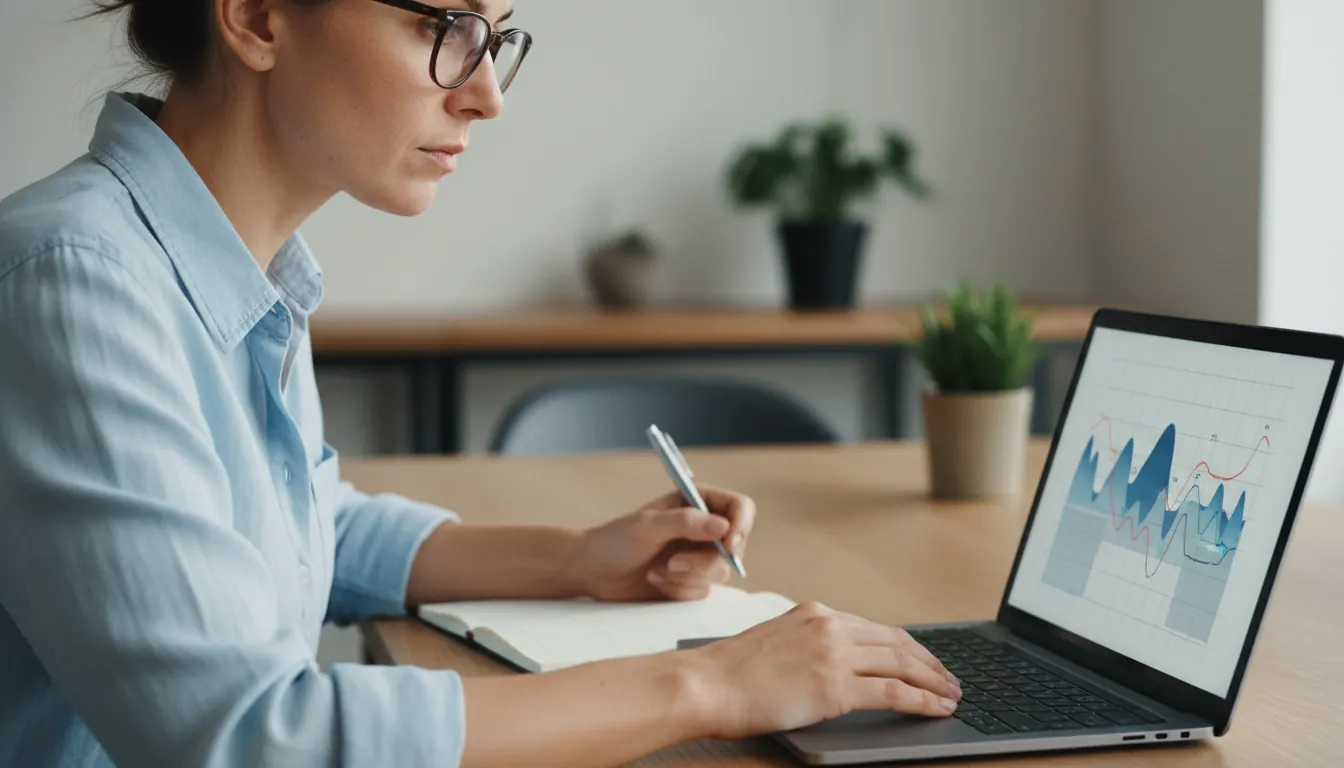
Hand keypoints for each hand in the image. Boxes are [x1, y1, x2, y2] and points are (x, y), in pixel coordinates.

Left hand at [569, 485, 754, 602]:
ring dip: (687, 577)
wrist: (593, 570)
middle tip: (673, 564)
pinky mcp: (691, 580)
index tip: (728, 545)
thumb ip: (686, 523)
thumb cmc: (615, 540)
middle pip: (734, 546)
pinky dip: (679, 590)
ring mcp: (698, 555)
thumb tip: (724, 526)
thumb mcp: (648, 526)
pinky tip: (655, 580)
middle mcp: (703, 527)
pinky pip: (702, 591)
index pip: (739, 508)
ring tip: (656, 571)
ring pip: (719, 573)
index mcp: (696, 502)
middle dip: (703, 562)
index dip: (741, 526)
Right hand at [682, 602, 961, 739]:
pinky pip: (894, 693)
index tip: (924, 659)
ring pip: (902, 665)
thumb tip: (832, 665)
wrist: (705, 683)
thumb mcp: (774, 643)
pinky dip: (923, 700)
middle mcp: (829, 627)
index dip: (908, 646)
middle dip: (930, 662)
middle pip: (897, 643)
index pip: (875, 628)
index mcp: (815, 613)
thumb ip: (807, 646)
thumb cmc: (728, 672)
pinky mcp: (834, 688)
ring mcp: (834, 656)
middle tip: (950, 678)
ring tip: (952, 695)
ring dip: (934, 682)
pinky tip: (937, 708)